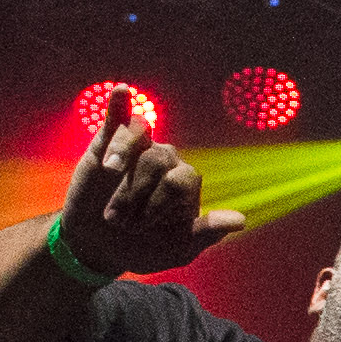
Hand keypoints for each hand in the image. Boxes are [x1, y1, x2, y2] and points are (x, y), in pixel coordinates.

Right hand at [63, 107, 252, 278]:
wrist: (100, 245)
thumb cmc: (144, 246)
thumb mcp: (177, 249)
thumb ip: (206, 232)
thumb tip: (241, 221)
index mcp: (186, 182)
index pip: (181, 181)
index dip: (159, 206)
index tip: (144, 230)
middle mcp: (167, 160)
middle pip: (159, 161)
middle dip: (138, 196)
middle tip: (125, 224)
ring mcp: (140, 148)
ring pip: (138, 140)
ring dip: (122, 177)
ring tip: (110, 207)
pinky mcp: (109, 140)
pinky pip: (119, 117)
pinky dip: (120, 103)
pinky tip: (123, 92)